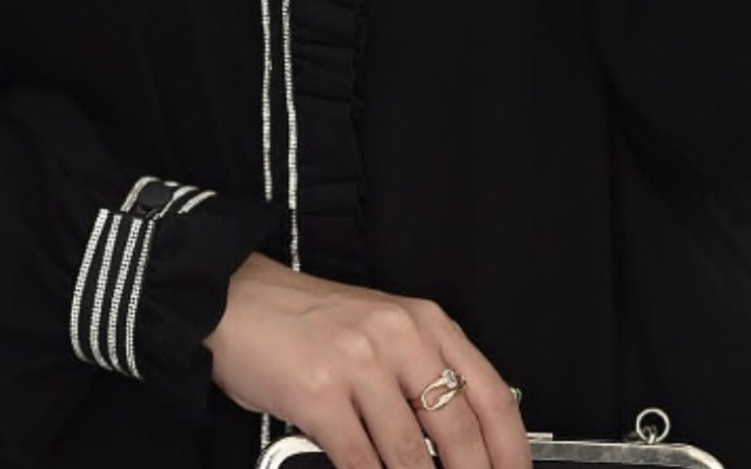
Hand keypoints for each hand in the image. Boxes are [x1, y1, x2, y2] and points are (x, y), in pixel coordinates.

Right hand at [204, 253, 529, 468]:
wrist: (237, 298)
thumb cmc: (308, 320)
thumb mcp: (379, 330)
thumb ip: (420, 374)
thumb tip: (462, 442)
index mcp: (422, 320)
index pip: (490, 393)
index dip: (512, 450)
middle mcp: (397, 336)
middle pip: (459, 430)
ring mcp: (358, 363)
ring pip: (412, 454)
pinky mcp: (319, 393)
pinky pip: (362, 461)